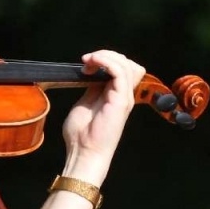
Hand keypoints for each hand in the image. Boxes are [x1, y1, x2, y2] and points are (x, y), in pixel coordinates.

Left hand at [59, 49, 146, 182]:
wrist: (83, 153)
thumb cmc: (81, 135)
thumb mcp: (86, 103)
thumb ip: (93, 87)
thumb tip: (92, 72)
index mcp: (117, 96)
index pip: (123, 68)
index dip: (106, 59)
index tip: (85, 64)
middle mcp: (124, 95)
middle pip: (128, 63)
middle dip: (106, 55)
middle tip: (86, 62)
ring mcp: (124, 97)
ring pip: (125, 64)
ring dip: (105, 57)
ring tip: (88, 62)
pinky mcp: (120, 100)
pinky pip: (119, 72)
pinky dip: (106, 62)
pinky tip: (93, 63)